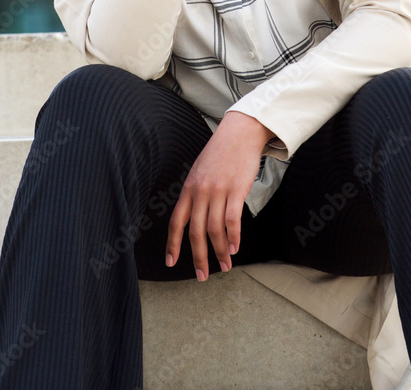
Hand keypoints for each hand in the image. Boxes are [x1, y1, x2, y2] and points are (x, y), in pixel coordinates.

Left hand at [165, 111, 274, 280]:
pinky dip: (233, 237)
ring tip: (225, 266)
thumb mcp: (200, 171)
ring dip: (220, 252)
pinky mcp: (236, 190)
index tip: (171, 262)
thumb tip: (195, 216)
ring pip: (215, 230)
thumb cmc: (221, 153)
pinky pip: (232, 220)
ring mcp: (218, 191)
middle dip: (198, 257)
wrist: (239, 132)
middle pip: (196, 232)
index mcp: (188, 188)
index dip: (173, 244)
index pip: (176, 221)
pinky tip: (235, 248)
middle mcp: (200, 191)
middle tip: (202, 276)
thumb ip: (196, 193)